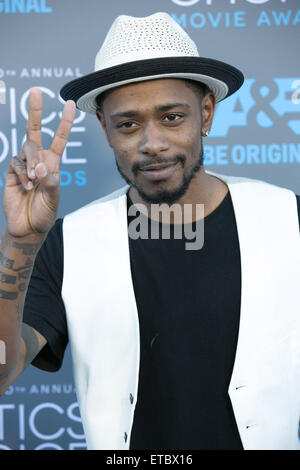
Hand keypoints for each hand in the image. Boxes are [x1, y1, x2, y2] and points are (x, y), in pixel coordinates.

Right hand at [3, 87, 75, 237]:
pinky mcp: (11, 172)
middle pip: (34, 130)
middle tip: (35, 90)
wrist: (28, 227)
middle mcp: (38, 160)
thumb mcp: (53, 197)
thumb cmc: (45, 212)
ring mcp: (23, 165)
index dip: (65, 121)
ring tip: (34, 180)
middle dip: (35, 110)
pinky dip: (22, 174)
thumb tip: (40, 166)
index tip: (70, 103)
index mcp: (53, 163)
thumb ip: (49, 180)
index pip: (59, 138)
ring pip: (26, 148)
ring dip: (32, 162)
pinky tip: (26, 187)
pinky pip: (15, 163)